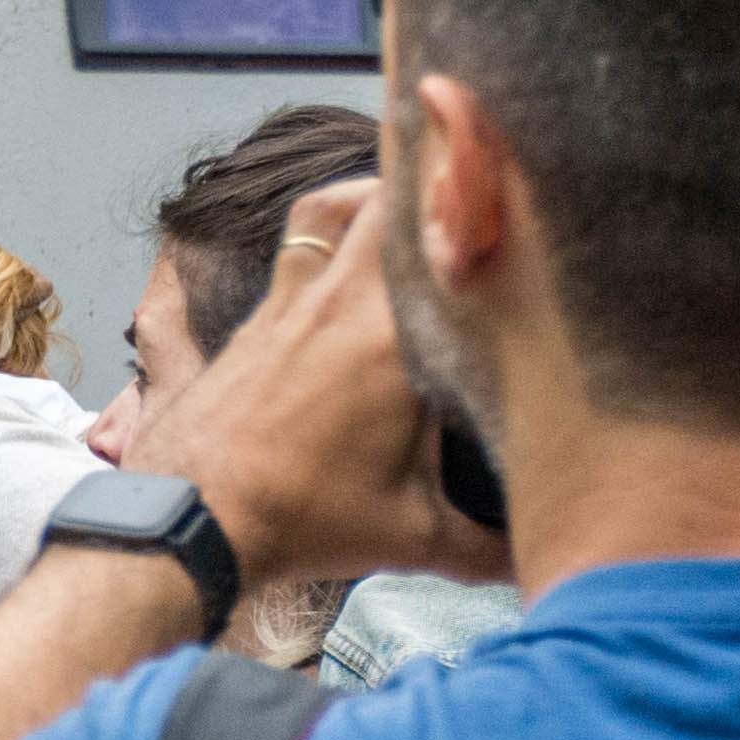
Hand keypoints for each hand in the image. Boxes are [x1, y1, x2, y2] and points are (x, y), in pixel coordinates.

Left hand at [130, 177, 510, 598]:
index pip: (452, 241)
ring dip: (373, 193)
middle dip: (435, 183)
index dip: (490, 206)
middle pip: (394, 197)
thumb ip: (488, 547)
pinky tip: (346, 257)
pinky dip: (327, 230)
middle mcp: (347, 300)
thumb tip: (547, 557)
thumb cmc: (302, 520)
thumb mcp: (411, 538)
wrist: (192, 517)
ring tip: (408, 206)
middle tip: (474, 193)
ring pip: (337, 205)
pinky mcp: (261, 313)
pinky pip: (298, 242)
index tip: (528, 203)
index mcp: (397, 340)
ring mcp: (297, 299)